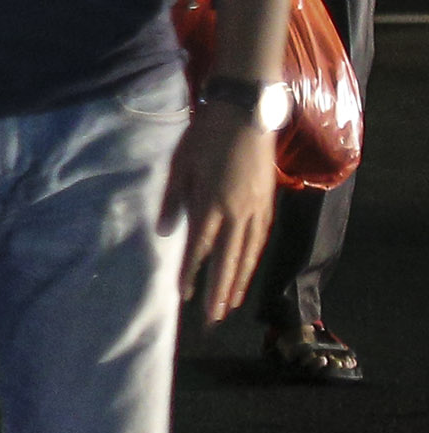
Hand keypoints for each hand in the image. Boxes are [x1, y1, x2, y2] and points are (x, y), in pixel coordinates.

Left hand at [166, 100, 278, 321]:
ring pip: (248, 253)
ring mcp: (256, 208)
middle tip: (213, 319)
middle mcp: (238, 211)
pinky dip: (253, 259)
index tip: (184, 296)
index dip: (192, 273)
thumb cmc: (206, 137)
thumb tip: (166, 233)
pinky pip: (261, 239)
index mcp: (212, 202)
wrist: (245, 113)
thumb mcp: (180, 165)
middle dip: (220, 291)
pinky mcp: (267, 202)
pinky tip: (247, 271)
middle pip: (228, 259)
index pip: (200, 248)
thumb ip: (173, 201)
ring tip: (232, 305)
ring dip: (239, 280)